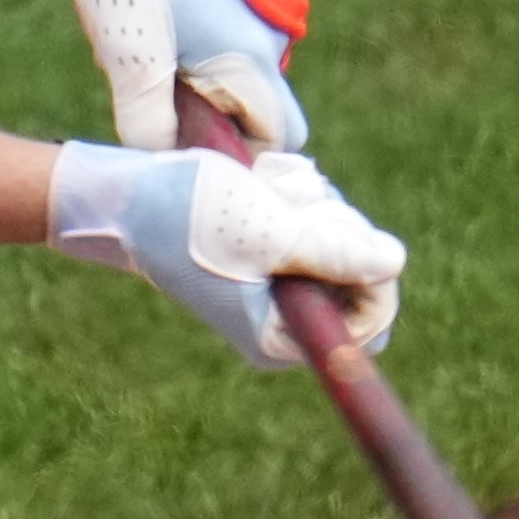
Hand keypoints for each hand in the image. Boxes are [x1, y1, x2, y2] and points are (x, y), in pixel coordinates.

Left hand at [45, 0, 307, 150]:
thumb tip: (165, 163)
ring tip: (147, 40)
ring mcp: (266, 0)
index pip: (279, 136)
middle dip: (215, 114)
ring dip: (202, 72)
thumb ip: (149, 123)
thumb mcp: (128, 56)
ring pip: (242, 65)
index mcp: (253, 58)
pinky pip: (235, 28)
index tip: (191, 145)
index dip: (241, 153)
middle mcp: (276, 32)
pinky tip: (157, 8)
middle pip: (259, 105)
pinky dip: (202, 36)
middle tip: (156, 93)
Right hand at [49, 139, 403, 367]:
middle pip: (362, 273)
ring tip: (261, 186)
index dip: (371, 272)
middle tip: (282, 200)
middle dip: (332, 225)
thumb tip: (395, 264)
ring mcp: (279, 282)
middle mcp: (285, 318)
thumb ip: (333, 250)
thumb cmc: (182, 215)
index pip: (373, 319)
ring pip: (339, 237)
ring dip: (310, 199)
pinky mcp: (271, 249)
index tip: (332, 227)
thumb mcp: (263, 230)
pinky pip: (313, 217)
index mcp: (280, 338)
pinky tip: (259, 180)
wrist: (124, 194)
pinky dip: (295, 192)